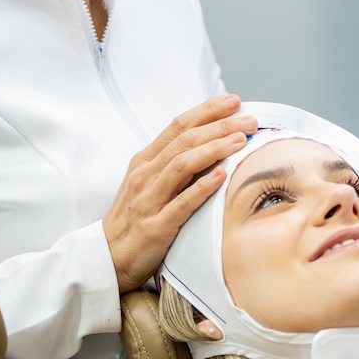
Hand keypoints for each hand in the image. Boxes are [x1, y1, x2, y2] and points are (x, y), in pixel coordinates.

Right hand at [103, 95, 256, 291]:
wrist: (108, 256)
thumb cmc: (134, 219)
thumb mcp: (148, 184)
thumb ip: (174, 165)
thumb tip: (210, 146)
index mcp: (146, 161)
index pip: (178, 126)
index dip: (207, 111)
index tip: (234, 102)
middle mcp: (146, 174)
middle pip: (185, 140)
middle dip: (220, 126)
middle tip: (249, 121)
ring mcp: (149, 199)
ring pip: (183, 165)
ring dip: (214, 149)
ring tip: (241, 141)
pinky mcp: (156, 225)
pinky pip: (182, 203)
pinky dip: (202, 187)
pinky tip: (222, 175)